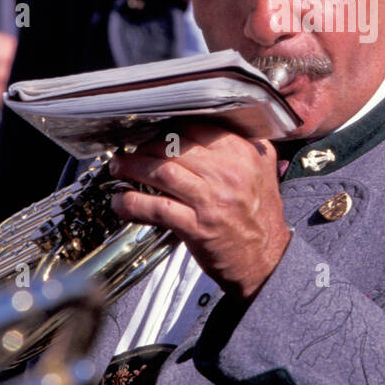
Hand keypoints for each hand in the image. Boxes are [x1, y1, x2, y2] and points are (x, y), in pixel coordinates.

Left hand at [106, 122, 289, 300]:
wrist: (266, 260)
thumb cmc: (261, 218)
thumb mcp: (266, 172)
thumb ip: (252, 145)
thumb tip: (230, 124)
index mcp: (242, 155)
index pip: (195, 129)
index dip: (167, 131)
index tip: (154, 137)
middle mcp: (228, 173)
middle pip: (173, 147)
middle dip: (144, 149)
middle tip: (129, 154)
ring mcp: (211, 200)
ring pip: (161, 172)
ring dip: (132, 168)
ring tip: (118, 170)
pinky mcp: (197, 227)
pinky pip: (156, 208)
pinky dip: (132, 202)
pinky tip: (121, 201)